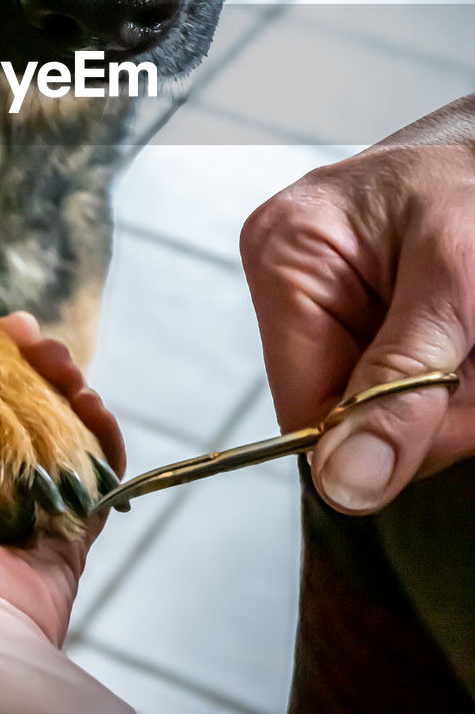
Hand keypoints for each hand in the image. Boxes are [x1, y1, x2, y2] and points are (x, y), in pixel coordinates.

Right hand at [240, 97, 474, 514]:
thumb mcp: (452, 281)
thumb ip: (402, 380)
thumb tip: (345, 481)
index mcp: (285, 259)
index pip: (303, 409)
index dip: (384, 432)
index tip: (454, 397)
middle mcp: (294, 284)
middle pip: (351, 414)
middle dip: (436, 404)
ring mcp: (331, 301)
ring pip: (390, 409)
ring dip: (457, 394)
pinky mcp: (370, 316)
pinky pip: (408, 385)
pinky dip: (458, 379)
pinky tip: (469, 336)